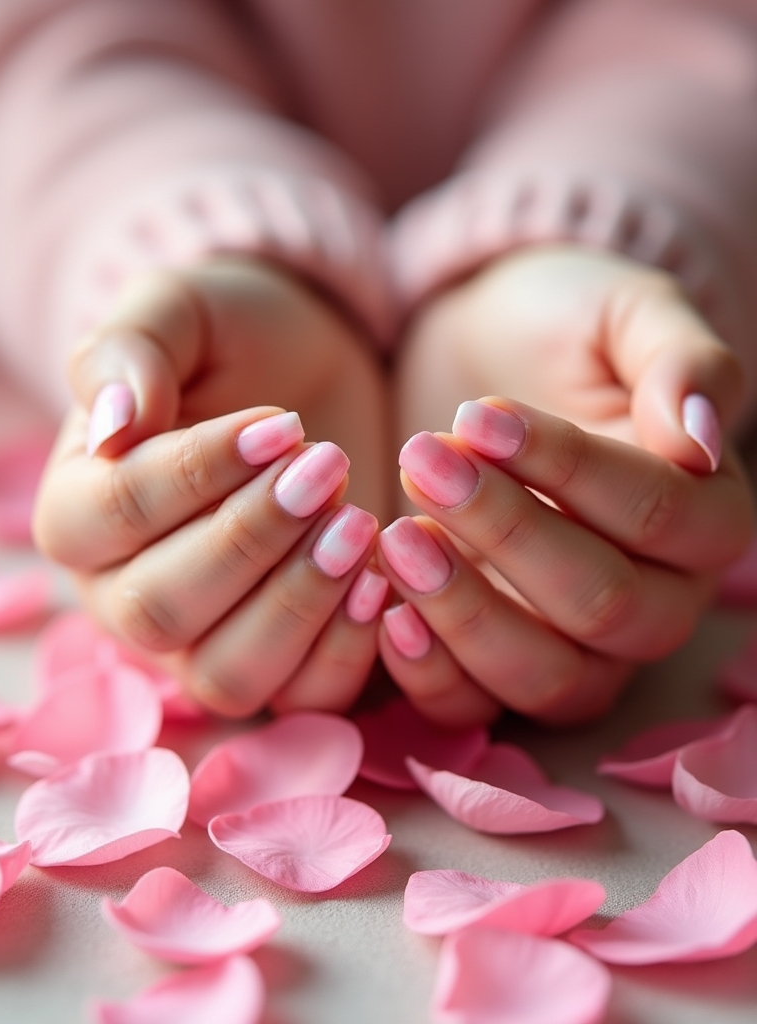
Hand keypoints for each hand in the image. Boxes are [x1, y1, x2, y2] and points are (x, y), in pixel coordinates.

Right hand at [33, 258, 389, 715]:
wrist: (309, 372)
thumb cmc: (232, 341)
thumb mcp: (181, 314)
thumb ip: (131, 349)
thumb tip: (112, 426)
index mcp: (82, 512)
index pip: (114, 516)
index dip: (197, 475)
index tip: (282, 424)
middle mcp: (128, 593)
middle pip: (162, 609)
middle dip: (251, 540)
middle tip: (327, 468)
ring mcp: (204, 640)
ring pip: (226, 673)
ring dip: (297, 605)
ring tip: (358, 526)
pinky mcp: (286, 658)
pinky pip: (304, 695)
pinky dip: (345, 652)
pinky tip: (384, 586)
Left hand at [381, 246, 753, 725]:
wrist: (476, 352)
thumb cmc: (558, 326)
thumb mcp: (623, 313)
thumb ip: (681, 361)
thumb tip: (700, 441)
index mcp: (706, 514)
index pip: (656, 513)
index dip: (566, 469)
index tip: (475, 416)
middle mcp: (657, 597)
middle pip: (604, 603)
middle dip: (506, 535)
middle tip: (423, 462)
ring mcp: (577, 646)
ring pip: (547, 674)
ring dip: (467, 613)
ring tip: (395, 538)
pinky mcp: (495, 662)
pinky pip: (478, 705)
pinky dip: (432, 673)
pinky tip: (387, 612)